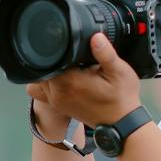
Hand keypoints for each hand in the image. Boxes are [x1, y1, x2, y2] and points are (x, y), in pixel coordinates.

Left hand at [24, 34, 142, 128]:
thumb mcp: (119, 72)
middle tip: (70, 54)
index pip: (49, 58)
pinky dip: (47, 83)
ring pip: (39, 80)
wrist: (122, 123)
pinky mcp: (59, 106)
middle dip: (52, 58)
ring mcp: (56, 101)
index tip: (66, 43)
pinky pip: (41, 92)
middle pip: (40, 68)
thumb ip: (106, 53)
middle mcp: (58, 93)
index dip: (55, 47)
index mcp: (70, 82)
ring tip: (66, 65)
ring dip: (49, 70)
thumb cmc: (122, 98)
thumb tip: (96, 36)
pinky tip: (63, 77)